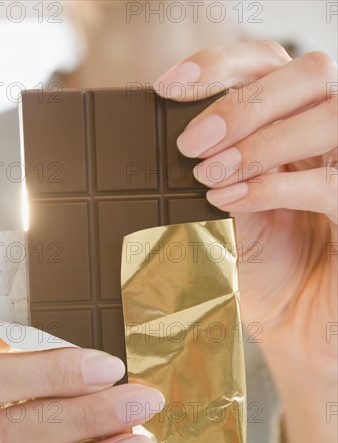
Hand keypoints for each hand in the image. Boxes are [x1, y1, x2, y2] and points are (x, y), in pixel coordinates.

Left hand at [155, 41, 336, 442]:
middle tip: (191, 144)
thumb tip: (174, 144)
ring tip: (210, 176)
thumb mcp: (226, 217)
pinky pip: (334, 181)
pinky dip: (277, 183)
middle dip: (241, 103)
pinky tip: (234, 200)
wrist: (296, 332)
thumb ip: (212, 174)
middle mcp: (330, 142)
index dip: (221, 63)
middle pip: (310, 72)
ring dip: (261, 139)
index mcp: (296, 131)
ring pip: (330, 113)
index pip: (270, 63)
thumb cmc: (263, 275)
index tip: (168, 86)